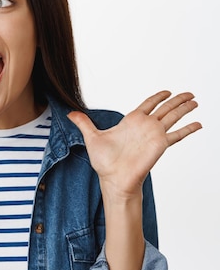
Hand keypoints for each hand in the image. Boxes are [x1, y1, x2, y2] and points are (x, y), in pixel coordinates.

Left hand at [67, 91, 201, 199]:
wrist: (113, 178)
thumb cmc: (104, 162)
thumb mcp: (91, 137)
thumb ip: (83, 123)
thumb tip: (69, 113)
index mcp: (131, 121)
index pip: (148, 104)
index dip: (157, 97)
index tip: (167, 91)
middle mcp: (145, 126)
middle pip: (165, 108)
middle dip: (177, 100)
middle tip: (190, 93)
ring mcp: (154, 135)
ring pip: (173, 117)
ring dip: (185, 109)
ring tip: (196, 101)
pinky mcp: (160, 145)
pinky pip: (178, 135)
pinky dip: (189, 129)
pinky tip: (199, 124)